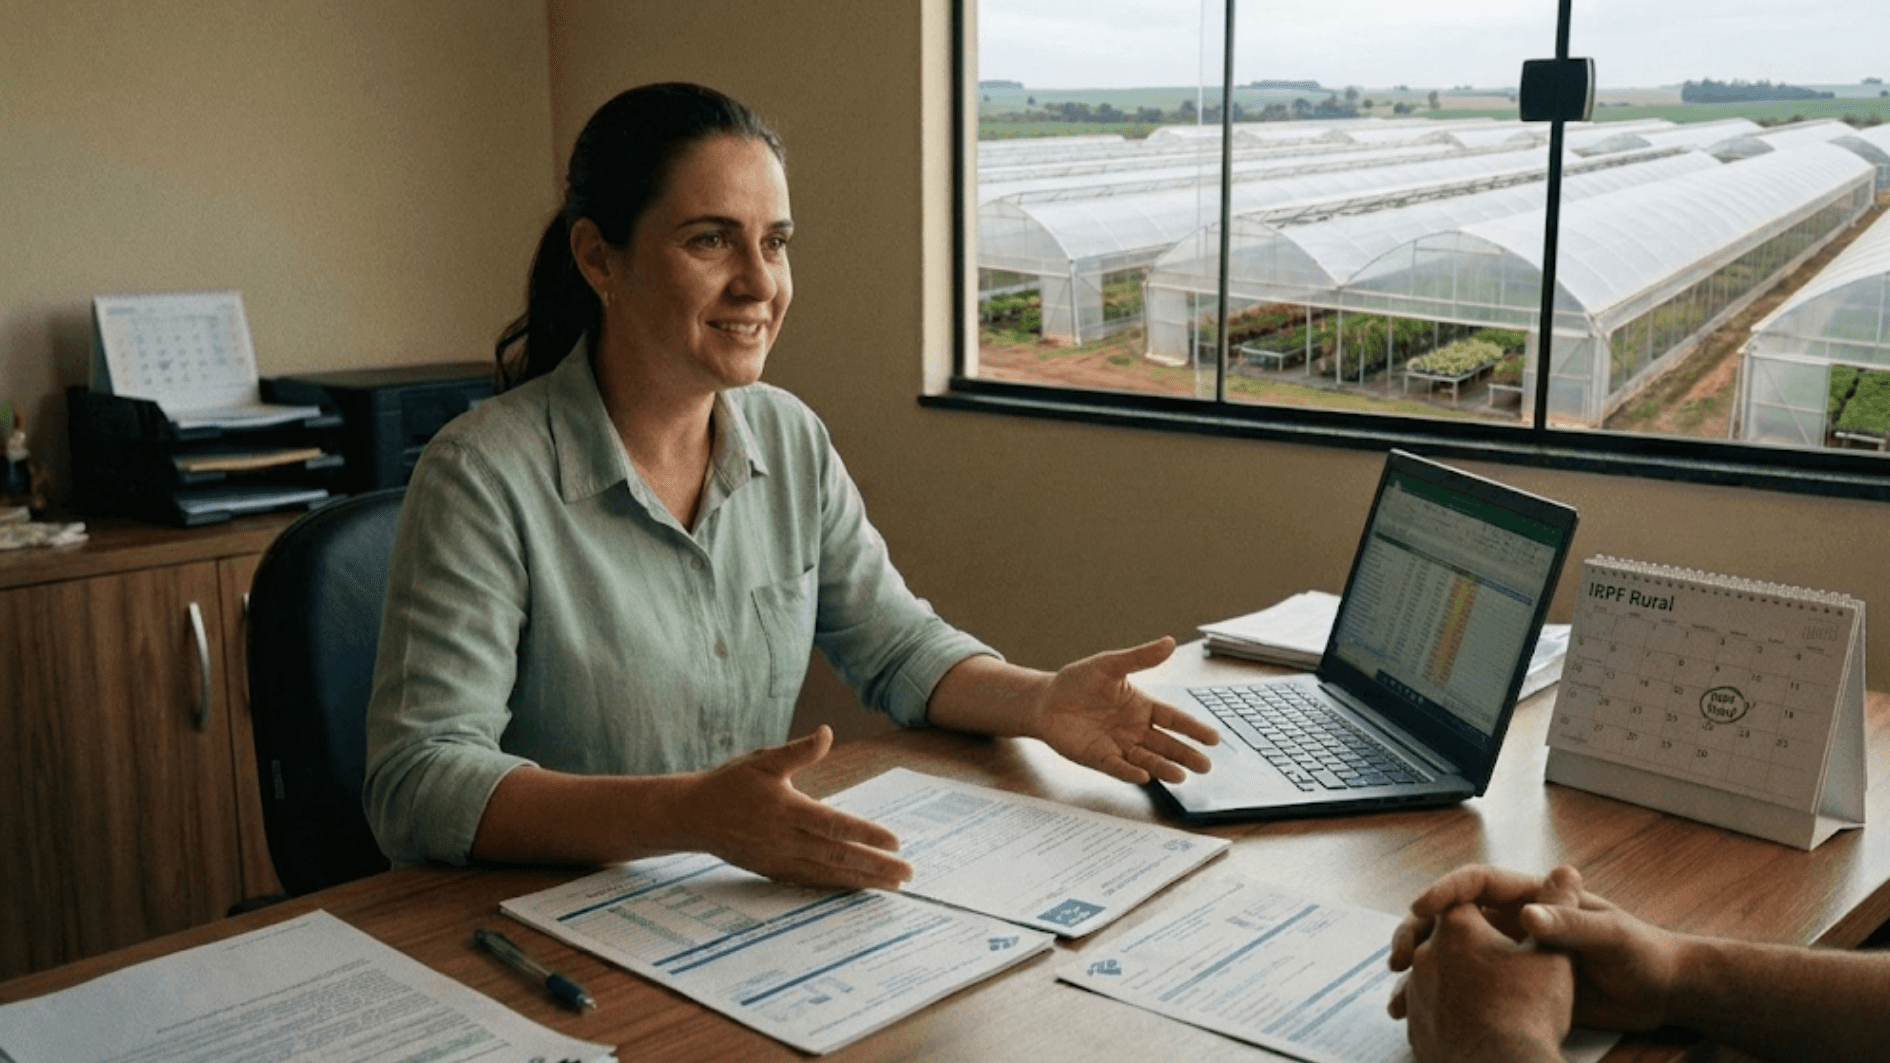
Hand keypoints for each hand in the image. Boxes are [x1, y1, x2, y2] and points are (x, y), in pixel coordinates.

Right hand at [685, 726, 913, 889]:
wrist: (693, 816)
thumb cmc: (730, 784)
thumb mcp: (762, 760)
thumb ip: (798, 751)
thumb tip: (827, 732)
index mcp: (786, 809)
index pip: (835, 824)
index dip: (866, 834)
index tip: (895, 841)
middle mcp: (785, 839)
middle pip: (838, 856)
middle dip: (876, 865)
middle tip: (908, 872)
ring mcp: (779, 859)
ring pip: (828, 874)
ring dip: (862, 880)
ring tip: (893, 885)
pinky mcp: (774, 871)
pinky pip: (811, 882)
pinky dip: (837, 887)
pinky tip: (859, 888)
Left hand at [1026, 637, 1218, 784]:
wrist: (1045, 700)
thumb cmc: (1078, 681)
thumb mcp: (1109, 665)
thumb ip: (1139, 658)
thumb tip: (1169, 642)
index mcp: (1141, 706)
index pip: (1173, 718)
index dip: (1193, 728)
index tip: (1214, 738)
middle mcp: (1135, 729)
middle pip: (1166, 744)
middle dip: (1185, 754)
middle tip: (1206, 766)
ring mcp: (1118, 746)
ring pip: (1147, 759)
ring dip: (1163, 768)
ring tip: (1181, 776)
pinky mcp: (1099, 758)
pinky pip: (1118, 767)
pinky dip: (1130, 772)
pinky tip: (1144, 778)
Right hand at [1389, 864, 1680, 1032]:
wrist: (1660, 994)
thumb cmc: (1642, 954)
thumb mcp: (1609, 937)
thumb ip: (1571, 925)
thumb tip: (1528, 916)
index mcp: (1534, 898)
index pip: (1477, 884)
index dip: (1445, 891)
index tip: (1422, 908)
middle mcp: (1516, 922)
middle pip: (1452, 918)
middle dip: (1417, 933)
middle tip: (1398, 956)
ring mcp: (1513, 954)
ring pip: (1452, 955)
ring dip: (1420, 970)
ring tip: (1398, 995)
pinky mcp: (1516, 985)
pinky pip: (1468, 987)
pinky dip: (1439, 999)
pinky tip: (1422, 1015)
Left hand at [1400, 902, 1573, 1062]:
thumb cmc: (1528, 1011)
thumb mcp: (1553, 955)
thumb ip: (1559, 909)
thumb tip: (1566, 873)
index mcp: (1456, 927)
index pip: (1462, 899)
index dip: (1480, 902)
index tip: (1487, 908)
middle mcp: (1426, 955)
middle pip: (1439, 934)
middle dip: (1462, 939)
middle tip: (1482, 952)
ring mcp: (1416, 992)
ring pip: (1428, 973)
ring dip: (1448, 974)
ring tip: (1474, 988)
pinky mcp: (1416, 1026)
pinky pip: (1425, 1008)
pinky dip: (1442, 1008)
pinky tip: (1463, 1018)